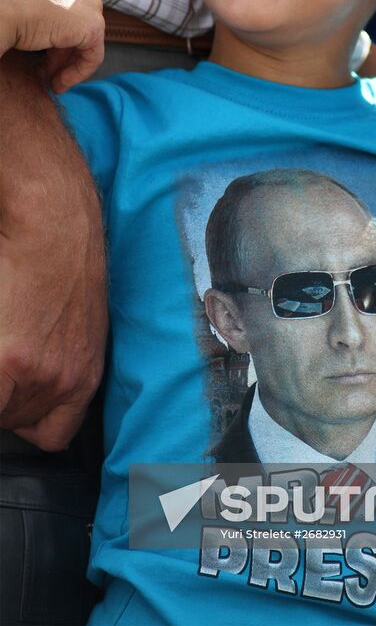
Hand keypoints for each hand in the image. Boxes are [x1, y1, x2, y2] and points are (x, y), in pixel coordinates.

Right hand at [0, 0, 103, 90]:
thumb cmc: (6, 6)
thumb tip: (54, 32)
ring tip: (51, 82)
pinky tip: (58, 84)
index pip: (76, 14)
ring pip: (88, 45)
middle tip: (48, 73)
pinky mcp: (94, 26)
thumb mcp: (34, 4)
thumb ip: (52, 13)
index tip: (47, 58)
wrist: (1, 12)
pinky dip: (77, 74)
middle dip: (65, 55)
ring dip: (68, 67)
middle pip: (83, 30)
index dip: (62, 40)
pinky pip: (92, 58)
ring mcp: (92, 5)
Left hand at [0, 53, 106, 449]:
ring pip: (27, 426)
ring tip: (8, 370)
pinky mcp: (90, 370)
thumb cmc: (8, 256)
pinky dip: (42, 413)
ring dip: (12, 405)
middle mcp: (41, 379)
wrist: (57, 225)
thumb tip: (0, 374)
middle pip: (4, 420)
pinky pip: (60, 424)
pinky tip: (30, 386)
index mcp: (6, 363)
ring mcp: (71, 377)